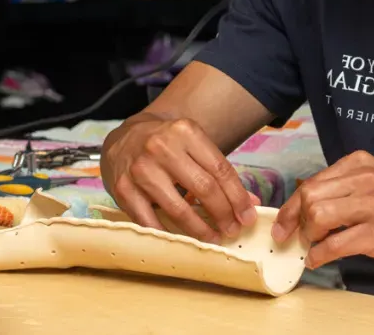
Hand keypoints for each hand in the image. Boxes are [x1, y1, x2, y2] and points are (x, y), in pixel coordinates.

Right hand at [103, 116, 258, 243]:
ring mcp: (140, 169)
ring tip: (214, 238)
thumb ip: (220, 172)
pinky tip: (183, 240)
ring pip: (178, 209)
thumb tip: (250, 205)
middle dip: (223, 214)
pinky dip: (169, 234)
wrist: (124, 138)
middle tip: (233, 230)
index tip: (248, 216)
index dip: (237, 197)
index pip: (220, 169)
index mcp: (185, 132)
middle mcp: (162, 147)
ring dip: (200, 229)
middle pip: (204, 188)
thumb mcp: (194, 146)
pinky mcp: (123, 189)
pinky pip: (151, 221)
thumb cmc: (167, 145)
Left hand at [271, 151, 373, 269]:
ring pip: (320, 216)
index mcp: (360, 163)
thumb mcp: (372, 183)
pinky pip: (336, 245)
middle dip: (296, 221)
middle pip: (311, 196)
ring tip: (313, 246)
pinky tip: (318, 259)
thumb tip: (301, 210)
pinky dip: (319, 255)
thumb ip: (341, 189)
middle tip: (295, 238)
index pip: (312, 182)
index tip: (282, 224)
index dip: (291, 206)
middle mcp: (366, 179)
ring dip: (309, 236)